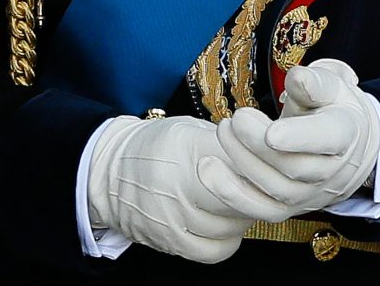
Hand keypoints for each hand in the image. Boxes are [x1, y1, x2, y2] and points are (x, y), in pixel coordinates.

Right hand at [87, 114, 292, 262]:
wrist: (108, 174)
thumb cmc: (156, 147)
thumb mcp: (191, 130)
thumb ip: (228, 142)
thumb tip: (268, 150)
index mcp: (190, 149)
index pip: (243, 160)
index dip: (263, 161)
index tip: (271, 159)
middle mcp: (181, 185)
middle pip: (242, 195)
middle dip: (257, 189)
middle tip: (262, 181)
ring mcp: (174, 218)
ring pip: (232, 225)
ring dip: (244, 214)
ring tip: (243, 199)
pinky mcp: (169, 242)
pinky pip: (214, 250)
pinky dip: (227, 239)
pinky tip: (226, 224)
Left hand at [215, 58, 379, 215]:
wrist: (343, 144)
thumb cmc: (332, 108)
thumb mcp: (332, 86)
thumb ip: (315, 82)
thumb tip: (298, 77)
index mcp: (345, 134)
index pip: (327, 140)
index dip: (299, 139)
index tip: (271, 133)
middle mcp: (331, 171)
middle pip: (293, 167)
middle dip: (258, 144)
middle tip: (236, 118)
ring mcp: (308, 194)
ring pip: (273, 188)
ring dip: (241, 161)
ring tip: (223, 130)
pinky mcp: (285, 208)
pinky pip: (256, 208)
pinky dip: (228, 191)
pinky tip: (207, 167)